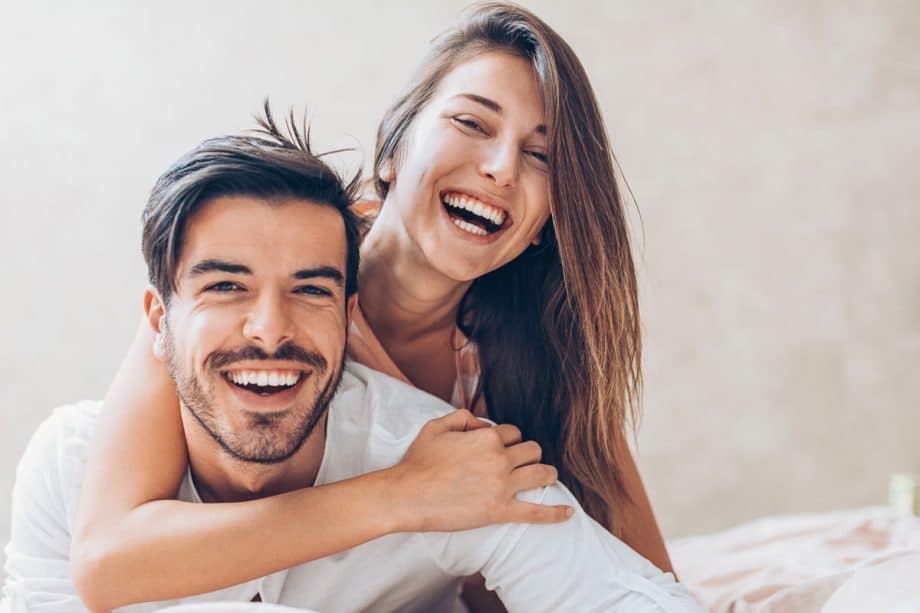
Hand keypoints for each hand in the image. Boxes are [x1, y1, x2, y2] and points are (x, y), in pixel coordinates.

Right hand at [388, 409, 573, 531]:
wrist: (407, 495)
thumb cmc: (418, 462)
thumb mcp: (436, 426)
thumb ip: (463, 417)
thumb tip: (482, 423)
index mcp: (487, 438)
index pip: (514, 432)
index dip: (508, 438)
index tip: (500, 446)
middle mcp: (500, 459)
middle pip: (532, 450)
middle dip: (528, 454)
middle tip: (521, 462)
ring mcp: (503, 486)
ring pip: (541, 474)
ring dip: (546, 473)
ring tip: (546, 476)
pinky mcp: (500, 511)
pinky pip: (536, 512)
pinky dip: (555, 513)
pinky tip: (569, 512)